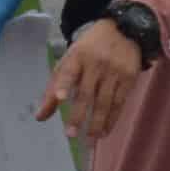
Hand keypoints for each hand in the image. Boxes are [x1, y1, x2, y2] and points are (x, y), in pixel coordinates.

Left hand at [41, 18, 148, 141]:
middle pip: (86, 93)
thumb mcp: (69, 61)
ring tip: (89, 140)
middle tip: (71, 134)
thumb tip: (40, 117)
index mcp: (77, 56)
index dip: (63, 84)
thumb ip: (54, 88)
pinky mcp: (129, 78)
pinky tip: (104, 132)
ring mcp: (114, 71)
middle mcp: (96, 63)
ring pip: (104, 102)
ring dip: (96, 123)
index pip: (68, 72)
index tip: (59, 98)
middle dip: (79, 115)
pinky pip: (119, 103)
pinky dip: (112, 119)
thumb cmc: (89, 50)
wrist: (124, 30)